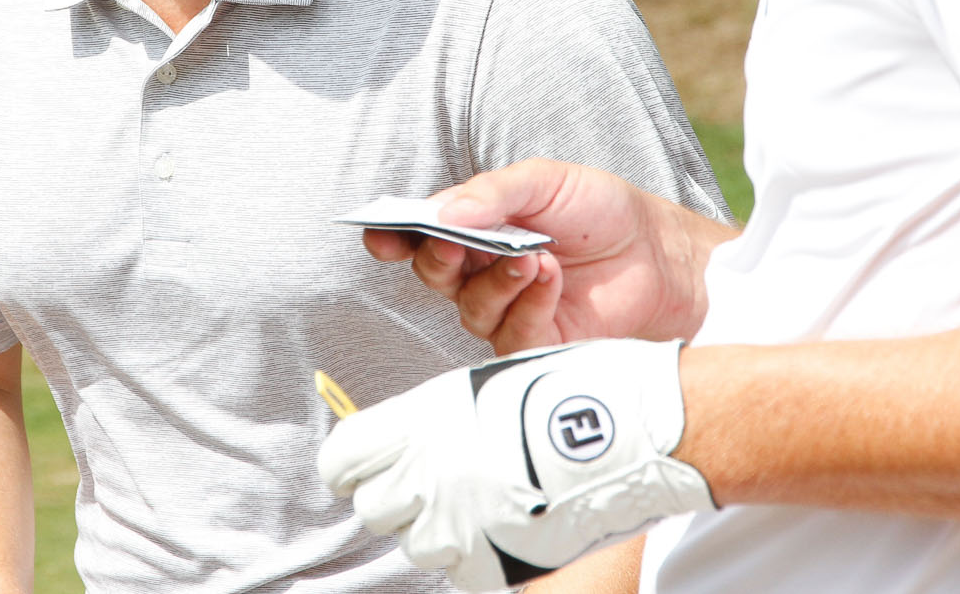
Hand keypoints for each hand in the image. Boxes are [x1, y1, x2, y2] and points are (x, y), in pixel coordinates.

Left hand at [317, 339, 714, 591]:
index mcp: (410, 428)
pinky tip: (512, 522)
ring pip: (416, 544)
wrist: (619, 434)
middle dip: (400, 498)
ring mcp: (450, 531)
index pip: (339, 463)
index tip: (369, 466)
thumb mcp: (476, 390)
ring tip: (487, 500)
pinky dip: (478, 553)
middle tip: (443, 481)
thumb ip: (428, 424)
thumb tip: (402, 445)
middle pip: (373, 508)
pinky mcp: (483, 568)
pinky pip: (461, 569)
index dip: (354, 467)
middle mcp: (420, 481)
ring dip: (440, 528)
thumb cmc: (555, 393)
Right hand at [365, 161, 733, 353]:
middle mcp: (481, 273)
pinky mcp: (537, 345)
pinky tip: (550, 278)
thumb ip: (492, 195)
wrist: (662, 253)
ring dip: (495, 281)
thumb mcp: (545, 182)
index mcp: (475, 230)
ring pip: (470, 308)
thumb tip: (440, 210)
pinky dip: (528, 304)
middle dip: (437, 258)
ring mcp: (507, 311)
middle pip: (433, 274)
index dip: (393, 236)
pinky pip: (511, 336)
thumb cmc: (602, 211)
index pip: (419, 236)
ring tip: (532, 257)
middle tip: (453, 242)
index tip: (380, 233)